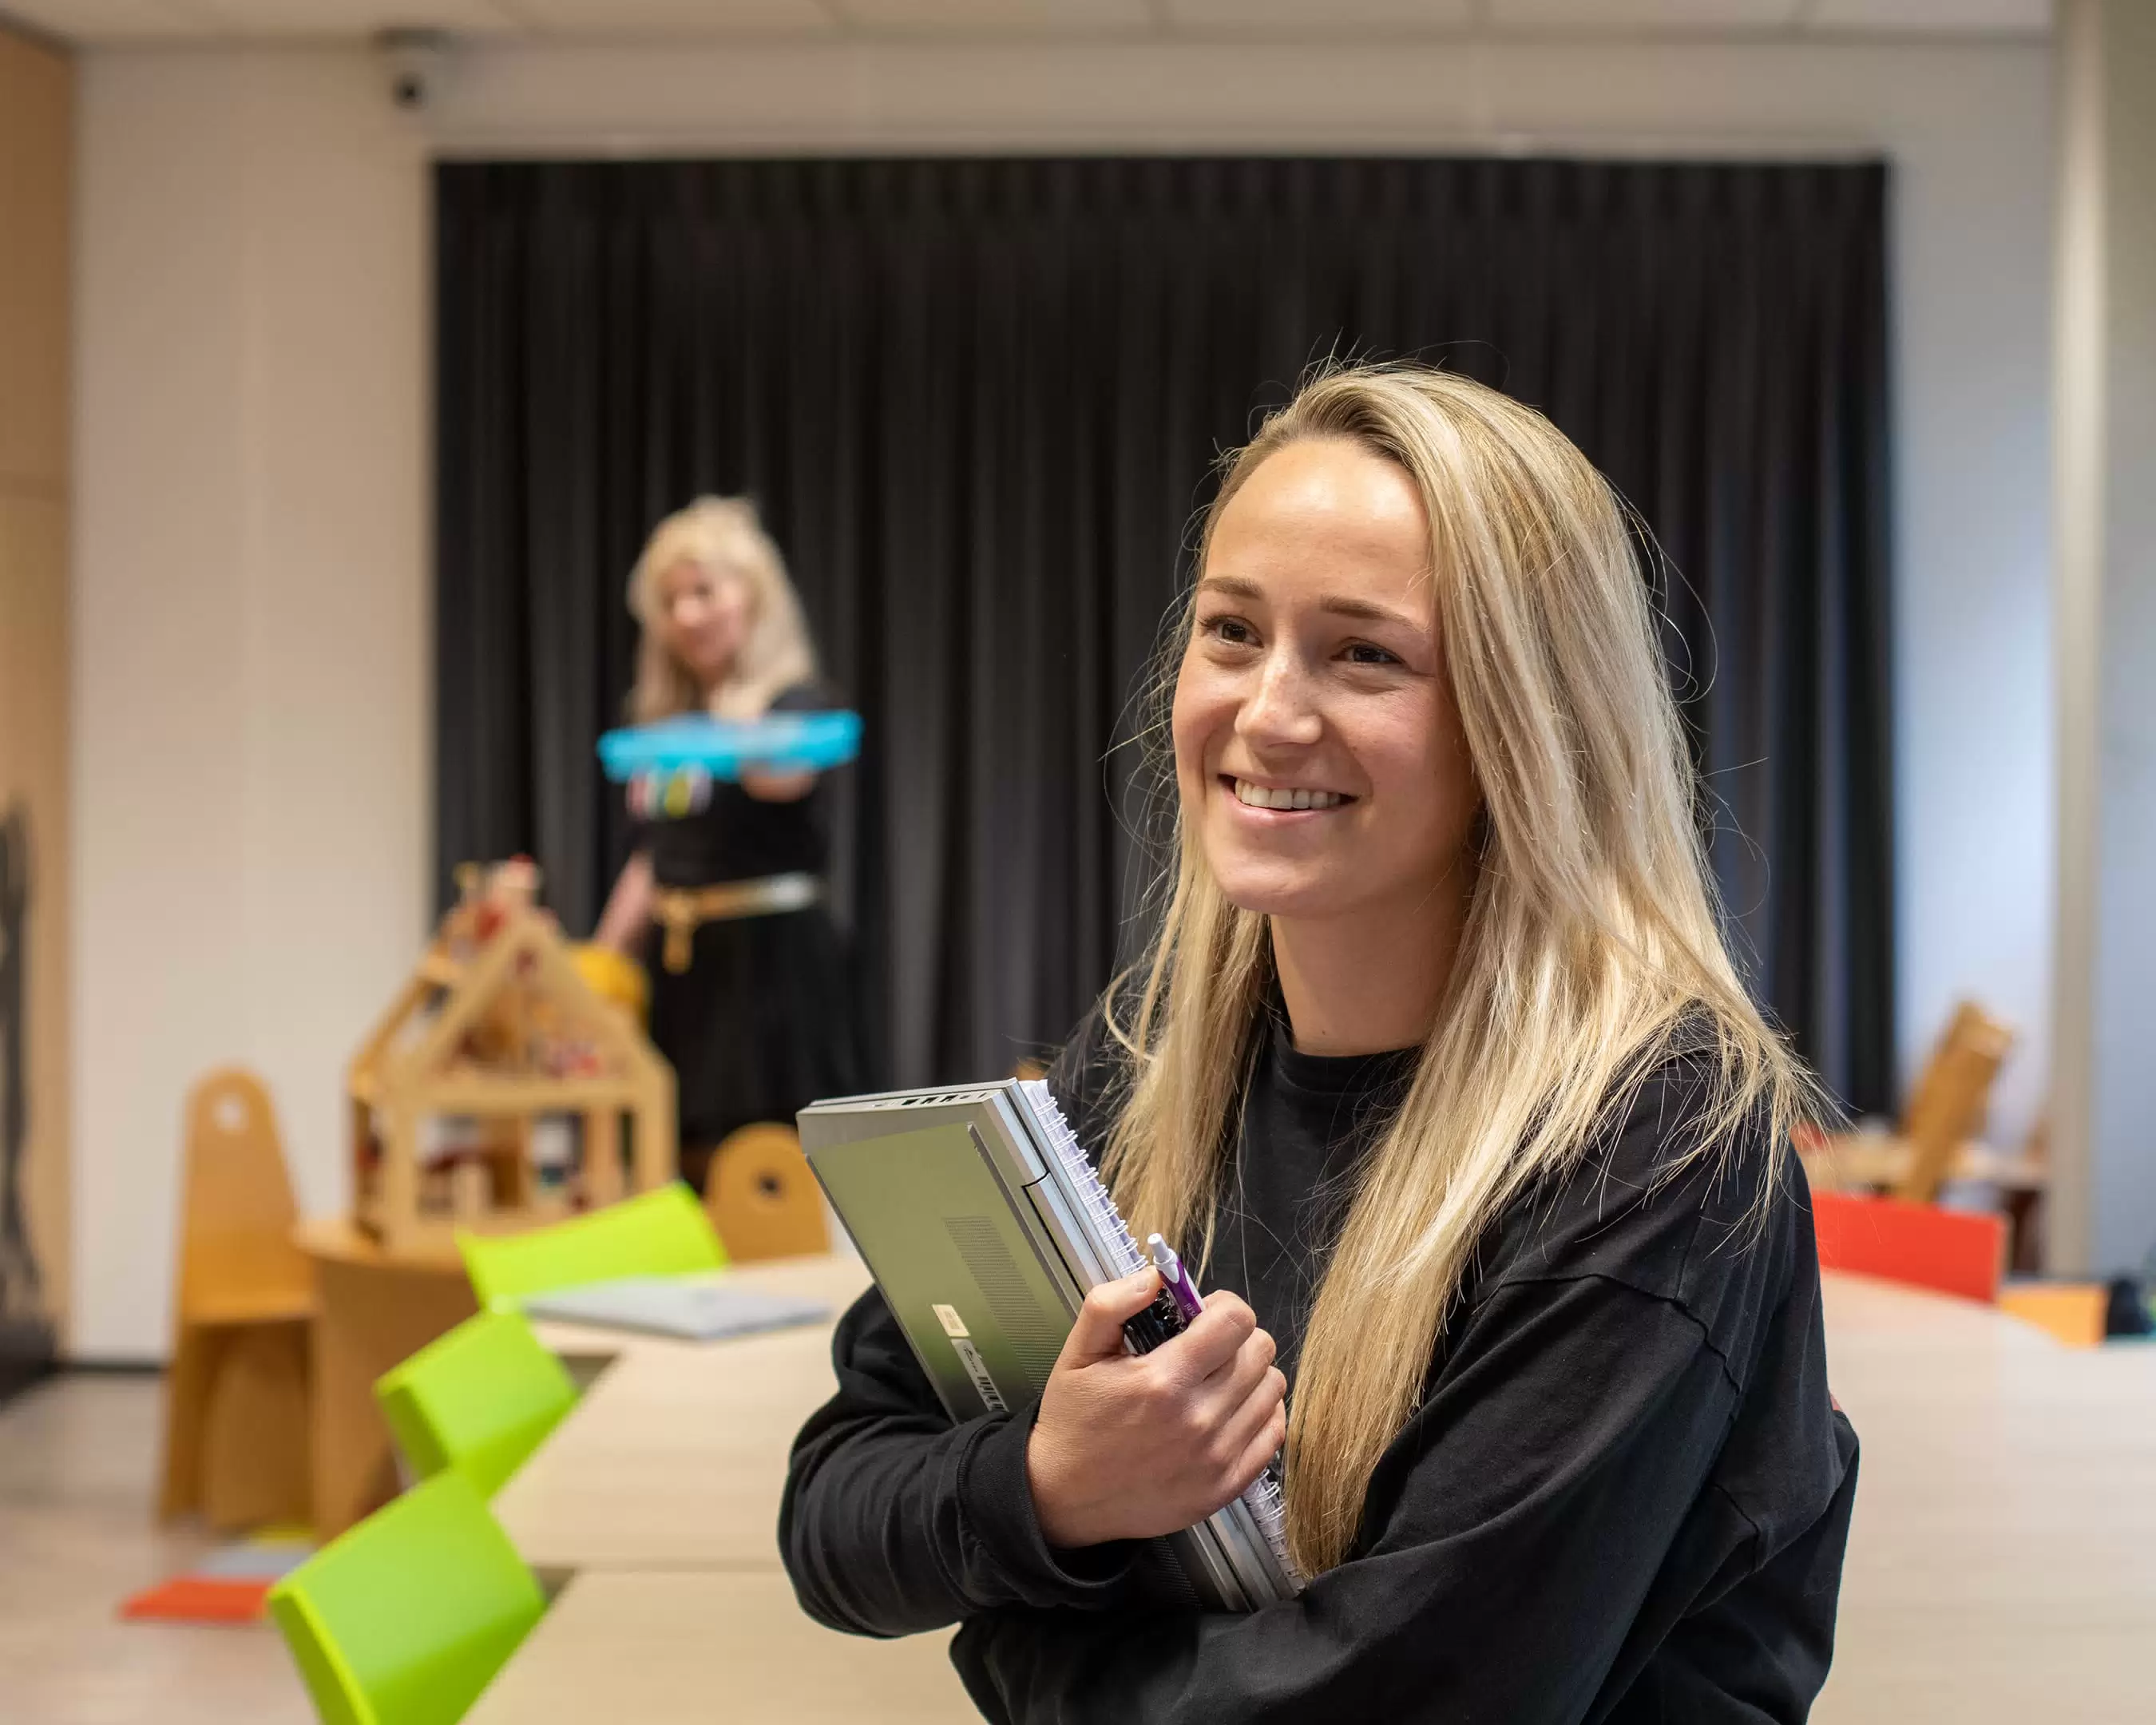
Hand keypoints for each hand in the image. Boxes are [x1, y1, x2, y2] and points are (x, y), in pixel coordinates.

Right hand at [1025, 1267, 1286, 1549]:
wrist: (1067, 1498)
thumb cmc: (1075, 1420)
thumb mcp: (1077, 1352)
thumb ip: (1112, 1304)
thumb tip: (1157, 1276)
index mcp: (1163, 1380)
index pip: (1235, 1321)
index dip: (1222, 1306)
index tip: (1201, 1315)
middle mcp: (1198, 1419)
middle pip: (1260, 1351)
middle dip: (1237, 1337)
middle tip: (1207, 1347)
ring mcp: (1217, 1457)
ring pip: (1272, 1389)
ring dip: (1250, 1374)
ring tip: (1216, 1379)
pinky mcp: (1227, 1485)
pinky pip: (1273, 1433)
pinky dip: (1260, 1413)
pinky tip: (1231, 1410)